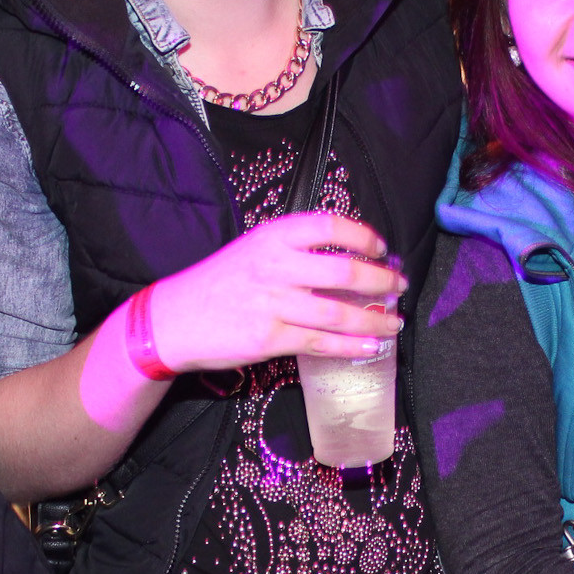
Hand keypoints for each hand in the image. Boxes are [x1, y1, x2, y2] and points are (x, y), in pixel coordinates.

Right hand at [146, 213, 405, 373]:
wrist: (174, 319)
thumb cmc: (220, 283)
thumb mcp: (254, 250)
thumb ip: (295, 250)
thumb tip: (350, 259)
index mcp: (273, 236)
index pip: (331, 226)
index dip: (365, 237)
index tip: (383, 249)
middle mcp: (275, 265)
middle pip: (346, 271)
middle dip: (382, 282)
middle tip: (399, 287)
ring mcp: (273, 303)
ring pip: (340, 313)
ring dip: (375, 320)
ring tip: (394, 323)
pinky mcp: (269, 338)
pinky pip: (322, 343)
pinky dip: (352, 346)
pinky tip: (370, 347)